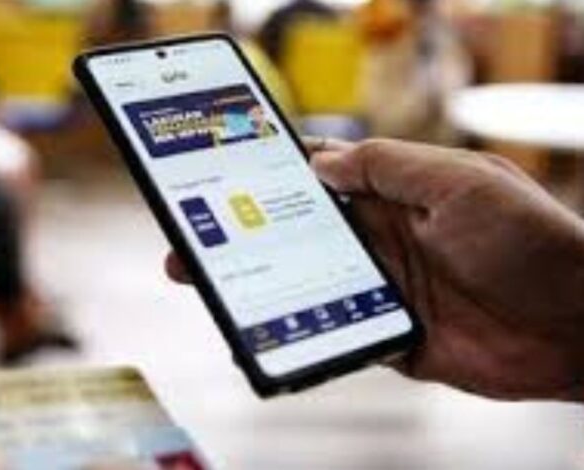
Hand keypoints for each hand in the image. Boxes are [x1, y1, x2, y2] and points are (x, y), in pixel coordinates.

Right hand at [166, 139, 583, 400]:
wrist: (579, 327)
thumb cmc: (532, 242)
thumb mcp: (460, 183)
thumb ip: (389, 168)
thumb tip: (321, 162)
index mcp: (396, 196)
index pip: (320, 182)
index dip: (271, 180)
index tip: (222, 179)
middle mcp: (384, 241)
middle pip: (298, 237)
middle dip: (246, 238)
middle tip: (193, 245)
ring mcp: (384, 290)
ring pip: (306, 284)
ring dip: (262, 287)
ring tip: (213, 289)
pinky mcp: (390, 335)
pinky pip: (334, 332)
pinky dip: (300, 332)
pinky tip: (264, 331)